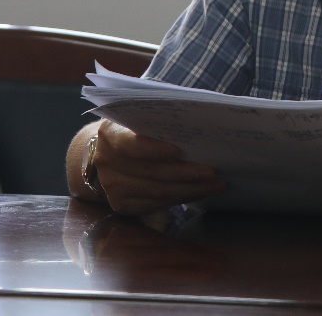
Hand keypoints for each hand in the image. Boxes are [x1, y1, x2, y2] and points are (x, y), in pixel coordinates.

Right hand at [89, 120, 226, 215]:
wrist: (110, 153)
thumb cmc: (136, 129)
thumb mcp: (140, 117)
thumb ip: (158, 119)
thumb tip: (198, 120)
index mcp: (110, 133)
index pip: (130, 144)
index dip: (153, 149)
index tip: (178, 151)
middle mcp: (106, 161)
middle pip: (150, 172)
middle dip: (185, 173)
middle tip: (213, 172)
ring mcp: (112, 186)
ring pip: (157, 191)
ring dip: (190, 189)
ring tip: (216, 184)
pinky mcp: (122, 205)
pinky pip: (156, 204)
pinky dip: (181, 198)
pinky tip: (200, 192)